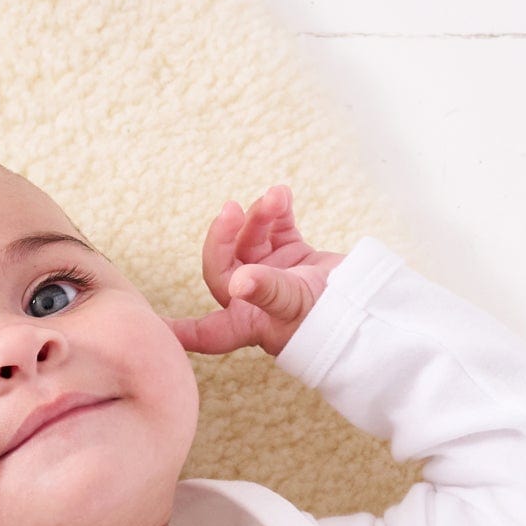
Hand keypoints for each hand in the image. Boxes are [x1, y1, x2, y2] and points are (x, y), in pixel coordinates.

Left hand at [166, 183, 342, 357]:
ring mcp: (273, 275)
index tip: (154, 327)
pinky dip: (277, 210)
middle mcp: (254, 300)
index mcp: (247, 322)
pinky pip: (276, 227)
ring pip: (250, 241)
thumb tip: (238, 283)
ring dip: (258, 217)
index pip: (205, 331)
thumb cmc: (332, 320)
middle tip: (232, 210)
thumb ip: (268, 291)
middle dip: (225, 237)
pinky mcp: (294, 255)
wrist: (372, 305)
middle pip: (224, 267)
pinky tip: (282, 194)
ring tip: (275, 198)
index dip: (180, 330)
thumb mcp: (297, 307)